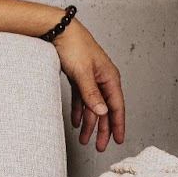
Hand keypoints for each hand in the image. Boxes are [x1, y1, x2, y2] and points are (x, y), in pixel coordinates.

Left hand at [54, 21, 125, 151]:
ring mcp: (91, 78)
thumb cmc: (73, 46)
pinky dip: (79, 111)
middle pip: (105, 109)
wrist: (59, 29)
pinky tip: (75, 122)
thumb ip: (91, 94)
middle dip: (103, 129)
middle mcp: (103, 79)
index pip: (116, 106)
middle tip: (100, 147)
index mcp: (109, 78)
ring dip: (88, 123)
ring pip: (92, 106)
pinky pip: (81, 98)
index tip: (118, 141)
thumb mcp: (82, 73)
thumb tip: (102, 112)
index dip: (118, 125)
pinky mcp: (79, 77)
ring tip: (84, 139)